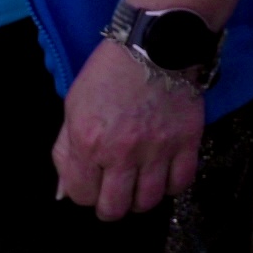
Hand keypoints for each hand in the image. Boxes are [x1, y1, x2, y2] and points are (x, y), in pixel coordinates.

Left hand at [53, 34, 205, 219]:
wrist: (156, 44)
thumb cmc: (110, 72)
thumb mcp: (74, 107)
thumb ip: (66, 152)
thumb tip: (65, 191)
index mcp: (88, 141)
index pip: (81, 195)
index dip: (85, 193)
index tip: (93, 183)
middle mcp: (122, 151)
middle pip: (115, 207)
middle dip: (111, 206)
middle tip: (116, 192)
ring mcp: (157, 148)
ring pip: (148, 201)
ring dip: (141, 198)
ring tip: (141, 184)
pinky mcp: (187, 141)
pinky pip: (181, 182)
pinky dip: (171, 185)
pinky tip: (165, 174)